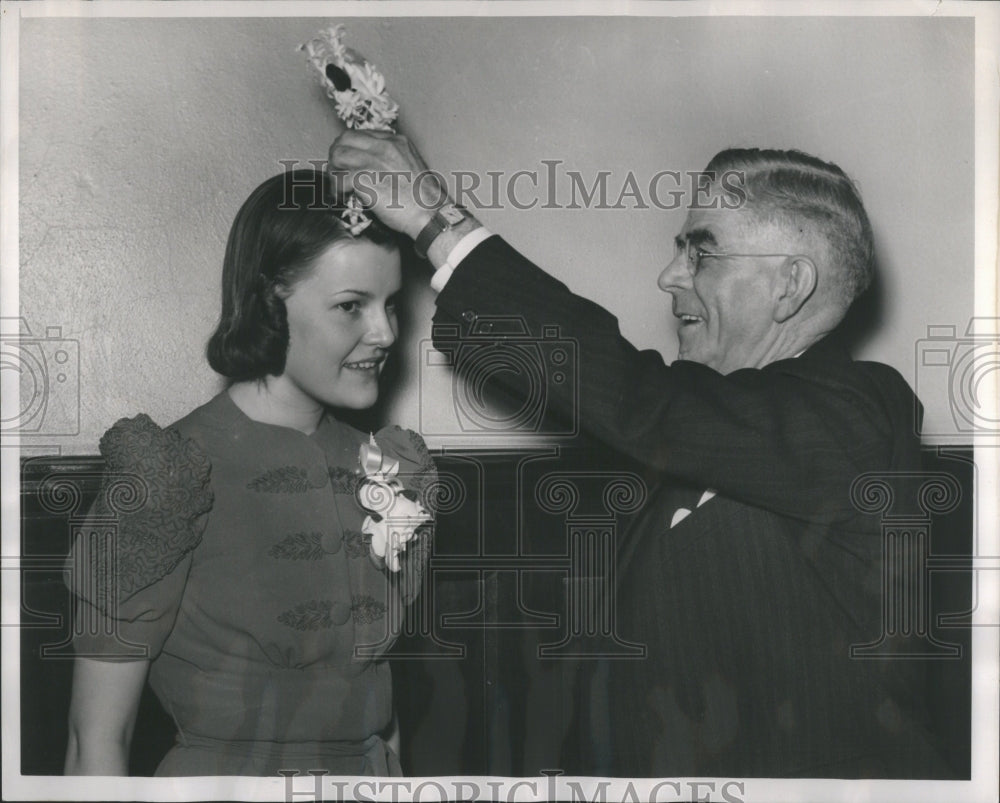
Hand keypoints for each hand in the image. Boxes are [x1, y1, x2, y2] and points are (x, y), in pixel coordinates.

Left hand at [329, 131, 445, 239]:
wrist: (431, 214)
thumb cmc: (424, 198)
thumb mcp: (411, 166)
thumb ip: (391, 159)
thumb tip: (372, 166)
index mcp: (395, 141)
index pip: (359, 135)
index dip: (349, 148)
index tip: (348, 163)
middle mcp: (384, 146)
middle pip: (344, 139)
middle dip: (336, 156)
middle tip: (338, 173)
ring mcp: (373, 161)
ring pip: (337, 155)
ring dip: (334, 171)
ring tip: (339, 186)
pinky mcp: (366, 179)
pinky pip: (339, 179)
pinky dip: (337, 190)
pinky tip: (344, 197)